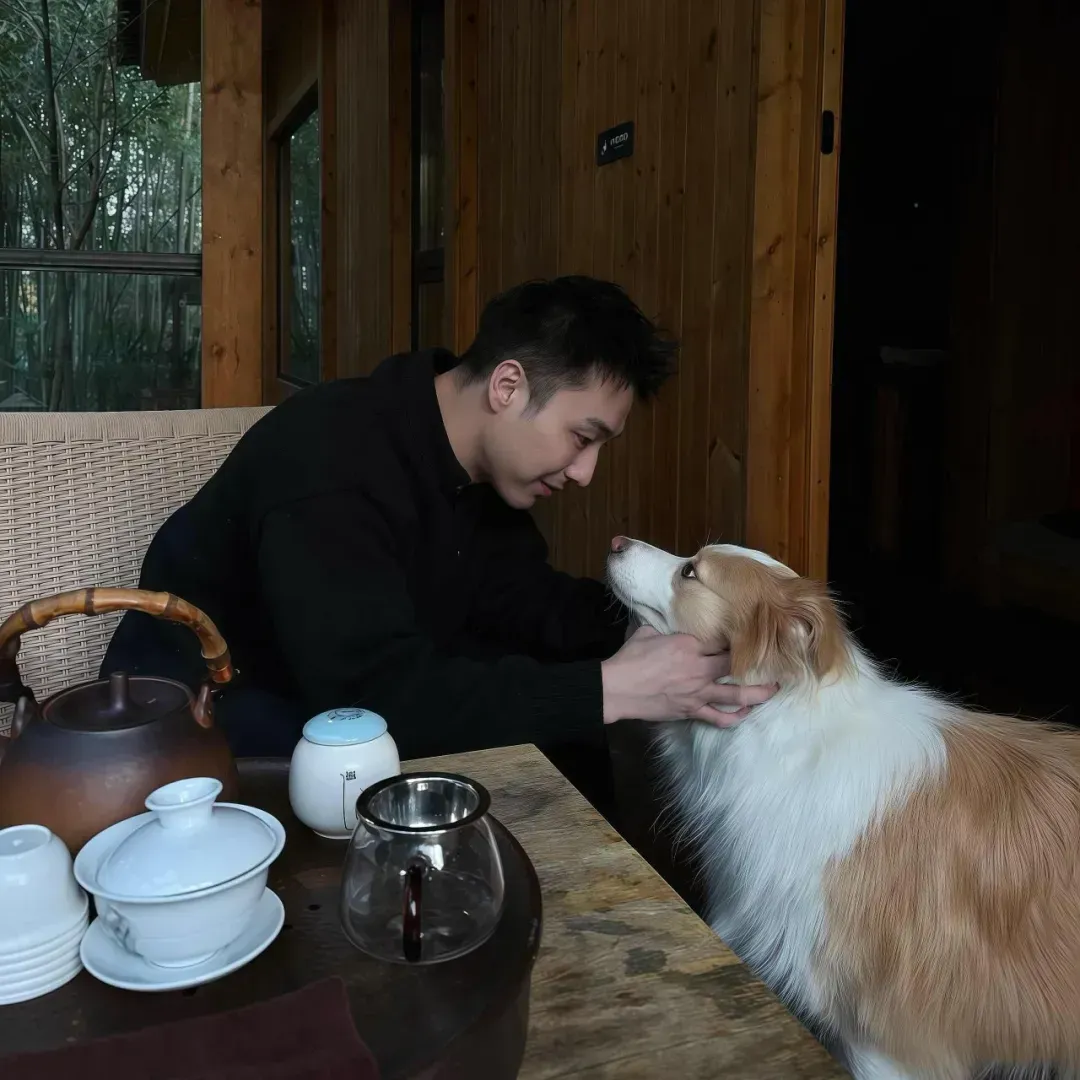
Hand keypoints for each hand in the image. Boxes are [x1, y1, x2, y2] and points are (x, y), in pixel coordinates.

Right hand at [601, 626, 776, 726]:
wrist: (616, 688)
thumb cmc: (628, 658)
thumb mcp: (646, 632)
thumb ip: (664, 628)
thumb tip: (668, 625)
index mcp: (688, 645)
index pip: (720, 641)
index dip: (736, 638)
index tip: (749, 634)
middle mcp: (698, 668)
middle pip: (736, 665)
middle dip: (756, 663)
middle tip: (773, 661)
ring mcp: (697, 692)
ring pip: (736, 694)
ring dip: (758, 693)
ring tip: (774, 689)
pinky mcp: (691, 710)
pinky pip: (718, 717)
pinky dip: (734, 716)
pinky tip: (745, 712)